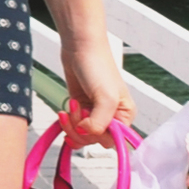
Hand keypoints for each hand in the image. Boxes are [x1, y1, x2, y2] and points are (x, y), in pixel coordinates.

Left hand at [57, 25, 133, 142]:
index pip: (114, 141)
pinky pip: (73, 127)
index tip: (88, 124)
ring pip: (82, 136)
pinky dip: (66, 123)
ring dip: (71, 126)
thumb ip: (100, 122)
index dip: (98, 136)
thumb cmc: (98, 65)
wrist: (80, 47)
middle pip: (95, 141)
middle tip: (78, 111)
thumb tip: (86, 134)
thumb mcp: (105, 97)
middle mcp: (112, 117)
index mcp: (125, 115)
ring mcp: (94, 113)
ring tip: (69, 108)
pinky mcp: (80, 109)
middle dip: (81, 130)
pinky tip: (63, 112)